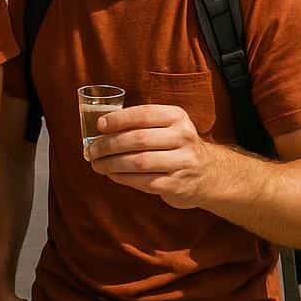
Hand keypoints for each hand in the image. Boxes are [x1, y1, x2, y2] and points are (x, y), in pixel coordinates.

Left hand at [84, 104, 214, 209]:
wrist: (209, 174)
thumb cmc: (177, 146)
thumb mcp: (169, 126)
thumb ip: (142, 123)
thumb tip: (103, 128)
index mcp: (177, 117)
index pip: (143, 115)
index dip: (118, 119)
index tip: (100, 126)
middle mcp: (182, 137)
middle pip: (138, 139)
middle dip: (109, 145)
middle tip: (92, 150)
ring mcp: (182, 162)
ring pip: (138, 162)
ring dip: (112, 163)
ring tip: (97, 164)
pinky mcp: (177, 185)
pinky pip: (143, 181)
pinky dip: (123, 178)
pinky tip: (112, 174)